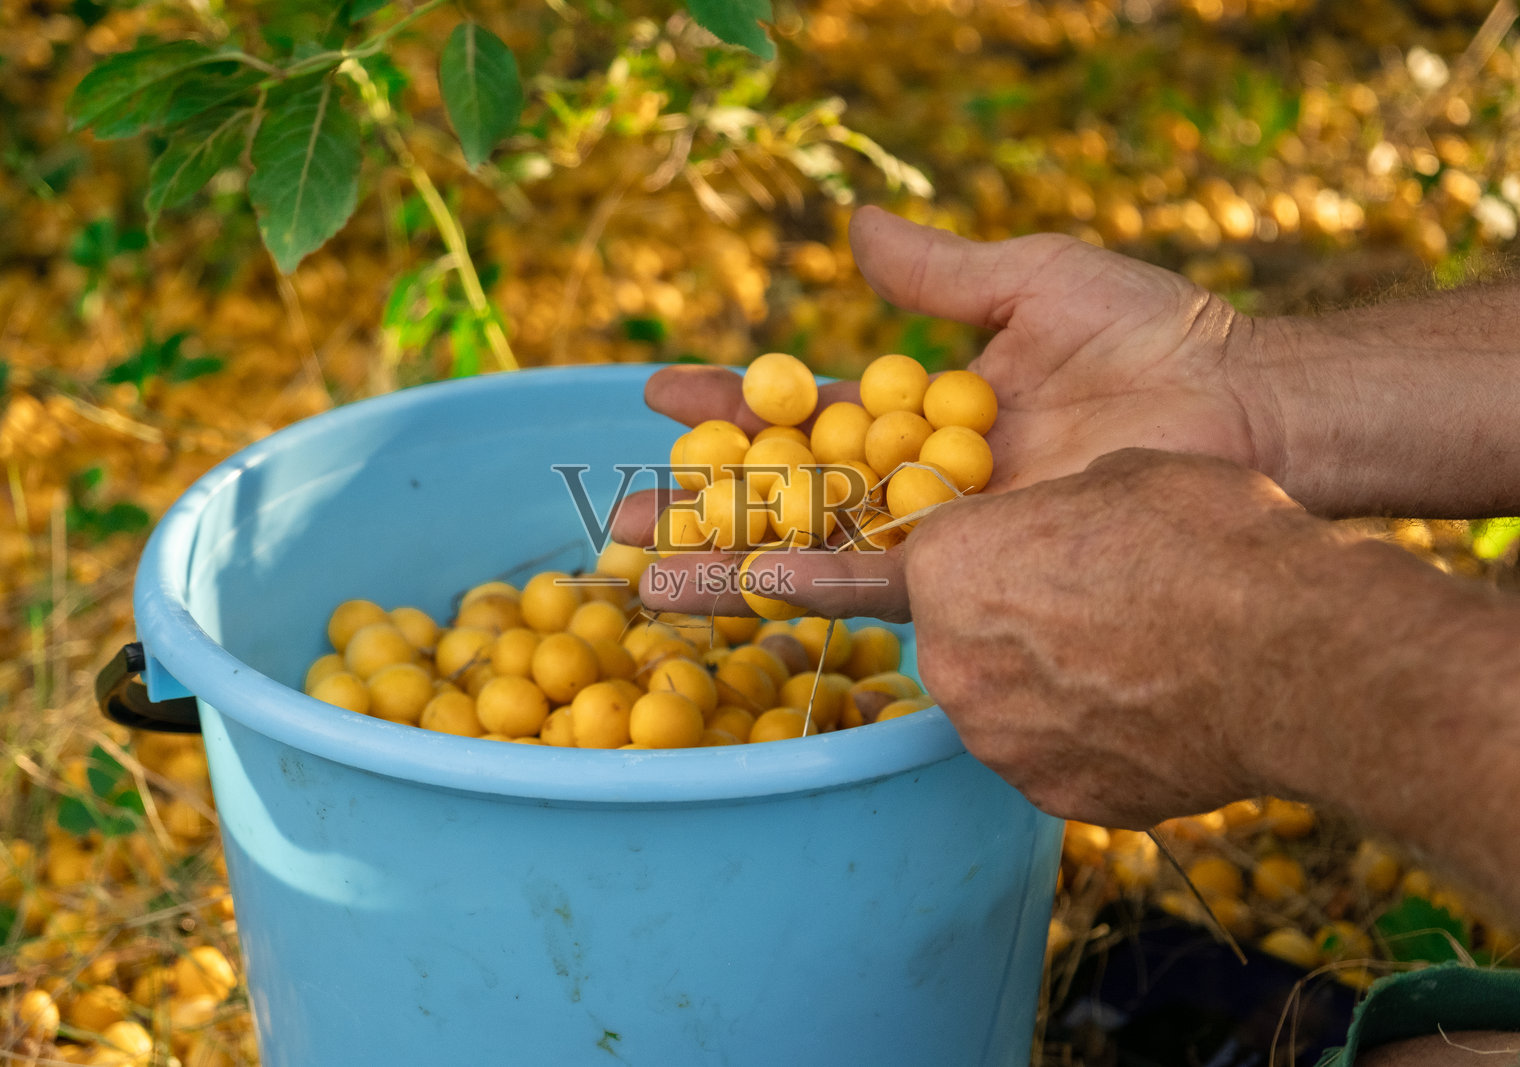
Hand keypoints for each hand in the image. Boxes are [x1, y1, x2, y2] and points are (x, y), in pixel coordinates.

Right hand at [612, 207, 1273, 619]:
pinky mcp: (978, 572)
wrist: (1241, 405)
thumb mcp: (1030, 280)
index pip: (803, 409)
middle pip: (790, 492)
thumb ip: (936, 272)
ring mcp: (946, 531)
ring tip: (643, 568)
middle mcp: (919, 480)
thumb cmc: (1151, 335)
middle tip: (620, 512)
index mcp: (919, 410)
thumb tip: (853, 225)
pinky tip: (737, 588)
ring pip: (814, 546)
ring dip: (727, 557)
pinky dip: (802, 585)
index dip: (732, 404)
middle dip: (704, 501)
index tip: (659, 391)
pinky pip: (876, 582)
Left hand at [903, 448, 1353, 827]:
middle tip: (1093, 604)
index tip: (868, 574)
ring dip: (1050, 686)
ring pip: (1008, 703)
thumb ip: (1060, 509)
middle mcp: (952, 661)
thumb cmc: (1208, 541)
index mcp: (948, 566)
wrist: (1293, 654)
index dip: (923, 558)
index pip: (909, 561)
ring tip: (1139, 661)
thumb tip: (1067, 525)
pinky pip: (1059, 757)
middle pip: (962, 635)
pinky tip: (1155, 712)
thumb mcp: (1123, 475)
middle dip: (1009, 621)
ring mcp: (1001, 741)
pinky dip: (1093, 741)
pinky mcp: (1057, 797)